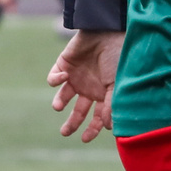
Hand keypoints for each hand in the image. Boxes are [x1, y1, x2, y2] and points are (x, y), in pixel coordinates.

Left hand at [48, 28, 121, 142]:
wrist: (106, 31)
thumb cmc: (117, 57)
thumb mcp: (117, 84)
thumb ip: (111, 106)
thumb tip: (108, 128)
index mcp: (103, 94)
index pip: (97, 117)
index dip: (92, 129)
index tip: (85, 139)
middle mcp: (89, 88)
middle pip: (78, 111)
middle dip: (71, 124)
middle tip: (65, 133)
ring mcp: (75, 77)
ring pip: (63, 97)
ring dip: (59, 103)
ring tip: (59, 106)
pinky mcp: (63, 65)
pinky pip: (53, 78)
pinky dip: (55, 81)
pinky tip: (64, 77)